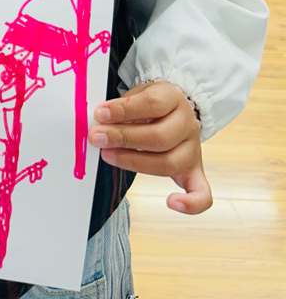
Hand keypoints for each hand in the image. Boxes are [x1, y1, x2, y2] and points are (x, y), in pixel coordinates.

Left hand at [88, 81, 211, 214]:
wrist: (174, 109)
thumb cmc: (149, 104)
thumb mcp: (136, 95)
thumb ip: (121, 108)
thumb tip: (98, 122)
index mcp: (174, 98)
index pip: (152, 103)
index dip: (123, 110)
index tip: (100, 113)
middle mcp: (188, 124)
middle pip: (160, 137)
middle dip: (123, 138)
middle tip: (97, 137)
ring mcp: (193, 150)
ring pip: (169, 162)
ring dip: (134, 162)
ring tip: (107, 155)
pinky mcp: (194, 171)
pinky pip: (202, 193)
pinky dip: (191, 203)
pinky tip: (171, 203)